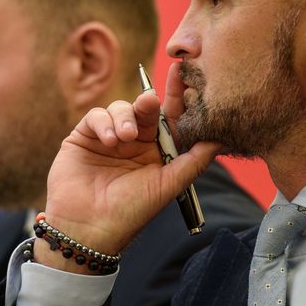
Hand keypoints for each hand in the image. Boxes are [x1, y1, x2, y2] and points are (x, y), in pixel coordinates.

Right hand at [37, 64, 219, 271]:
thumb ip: (194, 161)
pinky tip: (108, 140)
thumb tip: (220, 138)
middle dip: (149, 103)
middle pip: (145, 109)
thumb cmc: (130, 212)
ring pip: (121, 108)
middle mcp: (134, 141)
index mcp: (157, 151)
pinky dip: (104, 123)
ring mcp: (109, 137)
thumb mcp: (167, 186)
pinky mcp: (84, 136)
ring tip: (124, 138)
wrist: (87, 229)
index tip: (182, 76)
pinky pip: (96, 116)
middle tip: (149, 102)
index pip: (171, 118)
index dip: (178, 97)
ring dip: (124, 118)